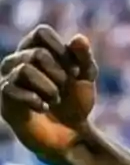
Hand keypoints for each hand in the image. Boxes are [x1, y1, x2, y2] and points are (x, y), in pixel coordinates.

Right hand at [0, 25, 97, 158]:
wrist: (71, 132)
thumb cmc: (76, 99)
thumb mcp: (86, 75)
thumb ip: (84, 56)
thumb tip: (78, 38)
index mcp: (36, 48)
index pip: (41, 32)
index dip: (62, 50)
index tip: (75, 70)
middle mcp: (17, 61)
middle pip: (37, 53)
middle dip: (59, 73)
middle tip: (64, 88)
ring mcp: (8, 80)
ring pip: (24, 69)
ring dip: (49, 87)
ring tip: (54, 99)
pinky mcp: (4, 101)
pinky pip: (10, 88)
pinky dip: (35, 99)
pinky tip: (44, 107)